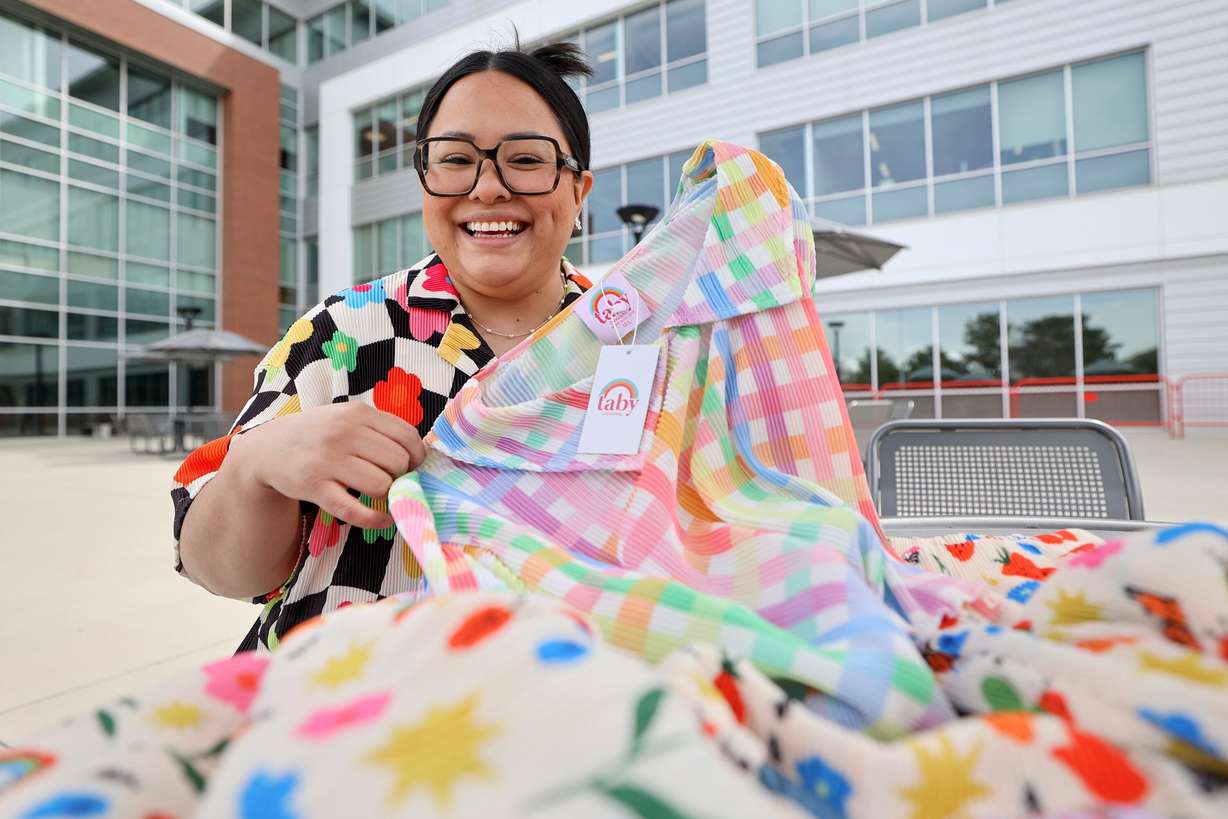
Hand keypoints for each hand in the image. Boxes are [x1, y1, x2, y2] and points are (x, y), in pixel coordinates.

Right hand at [228, 402, 425, 529]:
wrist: (266, 449)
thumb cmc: (317, 434)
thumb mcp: (346, 417)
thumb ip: (379, 429)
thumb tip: (419, 455)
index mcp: (357, 413)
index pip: (407, 436)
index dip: (417, 456)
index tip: (412, 466)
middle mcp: (343, 433)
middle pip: (397, 463)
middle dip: (400, 476)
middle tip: (391, 480)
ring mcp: (328, 460)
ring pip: (381, 485)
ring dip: (386, 495)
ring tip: (378, 493)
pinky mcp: (314, 487)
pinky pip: (356, 511)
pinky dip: (376, 520)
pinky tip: (383, 519)